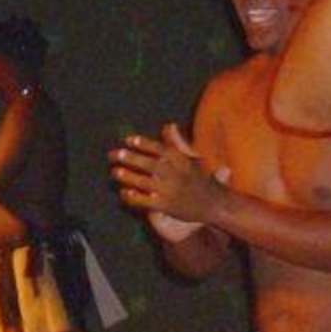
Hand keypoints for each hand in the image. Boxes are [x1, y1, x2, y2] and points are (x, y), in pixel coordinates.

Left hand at [110, 123, 225, 227]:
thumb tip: (168, 124)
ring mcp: (171, 191)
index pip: (162, 149)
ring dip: (128, 177)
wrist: (216, 205)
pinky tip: (123, 192)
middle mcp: (177, 175)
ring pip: (145, 183)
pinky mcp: (167, 206)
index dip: (145, 144)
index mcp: (182, 161)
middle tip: (114, 154)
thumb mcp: (191, 159)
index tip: (129, 139)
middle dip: (131, 158)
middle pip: (151, 165)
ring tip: (114, 172)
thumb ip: (176, 143)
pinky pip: (146, 201)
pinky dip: (134, 197)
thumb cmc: (199, 179)